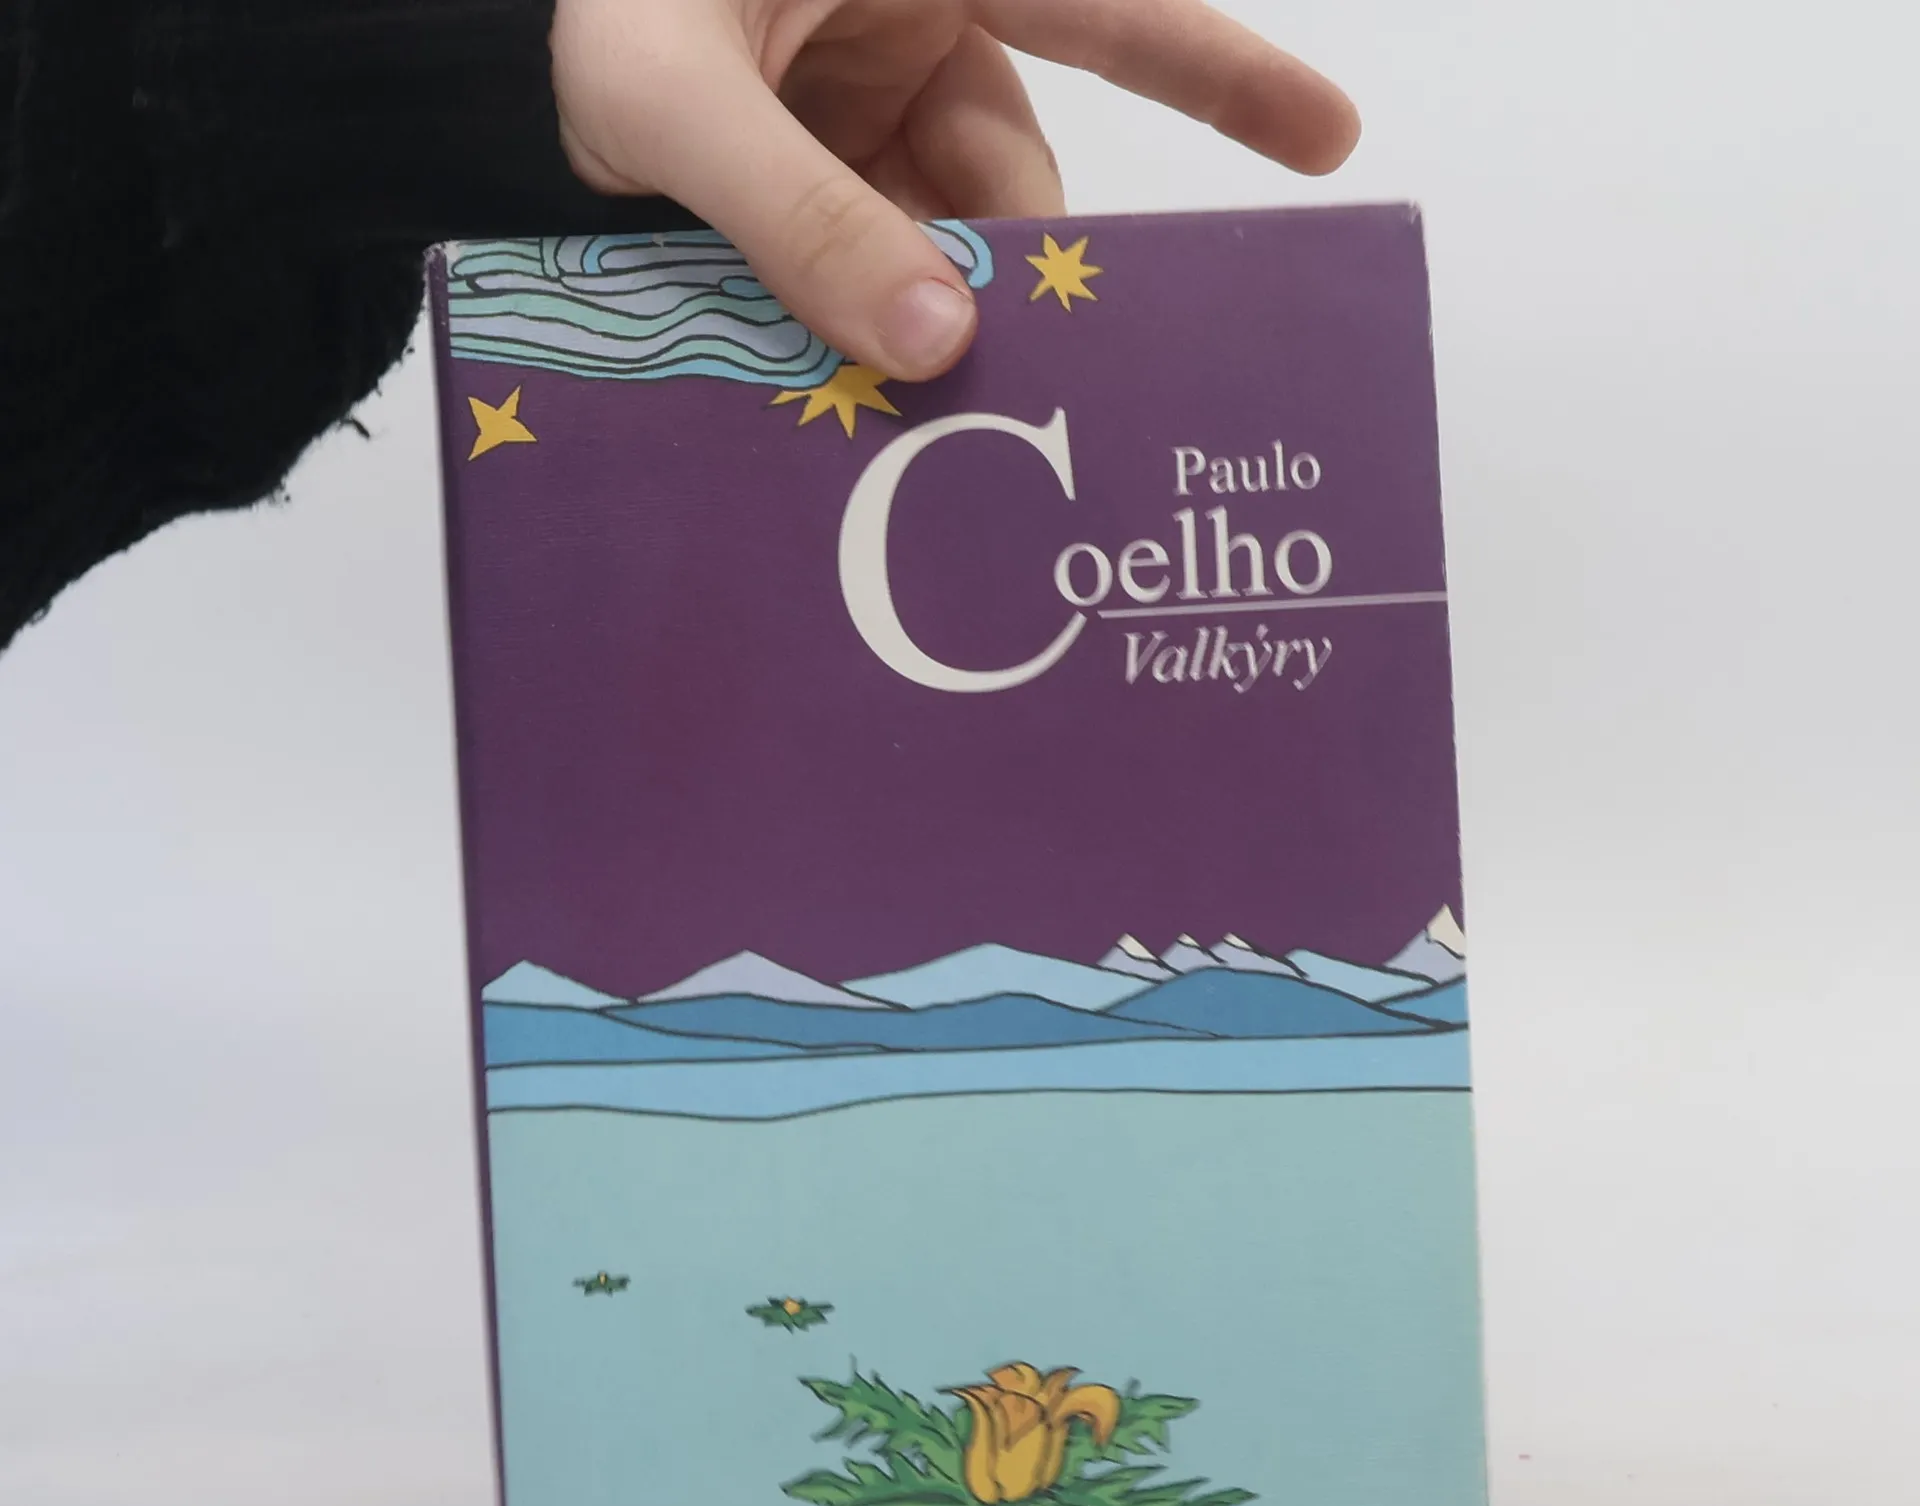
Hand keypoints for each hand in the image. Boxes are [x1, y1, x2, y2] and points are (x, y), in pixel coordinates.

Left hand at [550, 0, 1358, 380]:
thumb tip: (933, 346)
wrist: (461, 62)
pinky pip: (876, 253)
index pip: (1104, 5)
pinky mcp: (817, 167)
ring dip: (930, 320)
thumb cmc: (571, 7)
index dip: (1222, 72)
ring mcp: (862, 99)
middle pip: (1015, 167)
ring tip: (919, 418)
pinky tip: (860, 392)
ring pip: (944, 232)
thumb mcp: (675, 98)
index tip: (1328, 142)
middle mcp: (908, 17)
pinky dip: (869, 321)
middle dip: (1021, 278)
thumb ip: (797, 215)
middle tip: (1052, 395)